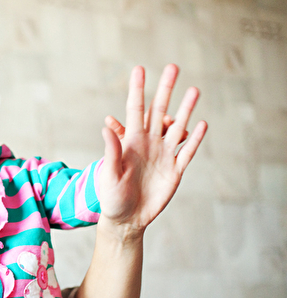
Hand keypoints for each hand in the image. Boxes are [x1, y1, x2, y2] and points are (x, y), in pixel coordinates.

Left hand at [98, 64, 207, 237]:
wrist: (126, 219)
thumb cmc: (111, 197)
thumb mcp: (110, 174)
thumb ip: (112, 150)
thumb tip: (105, 126)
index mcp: (131, 142)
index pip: (135, 110)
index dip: (137, 90)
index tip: (139, 69)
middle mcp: (149, 144)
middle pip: (159, 111)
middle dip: (166, 90)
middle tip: (173, 66)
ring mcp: (163, 156)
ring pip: (178, 128)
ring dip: (186, 110)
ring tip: (194, 89)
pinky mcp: (174, 171)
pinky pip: (187, 152)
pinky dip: (195, 140)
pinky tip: (203, 124)